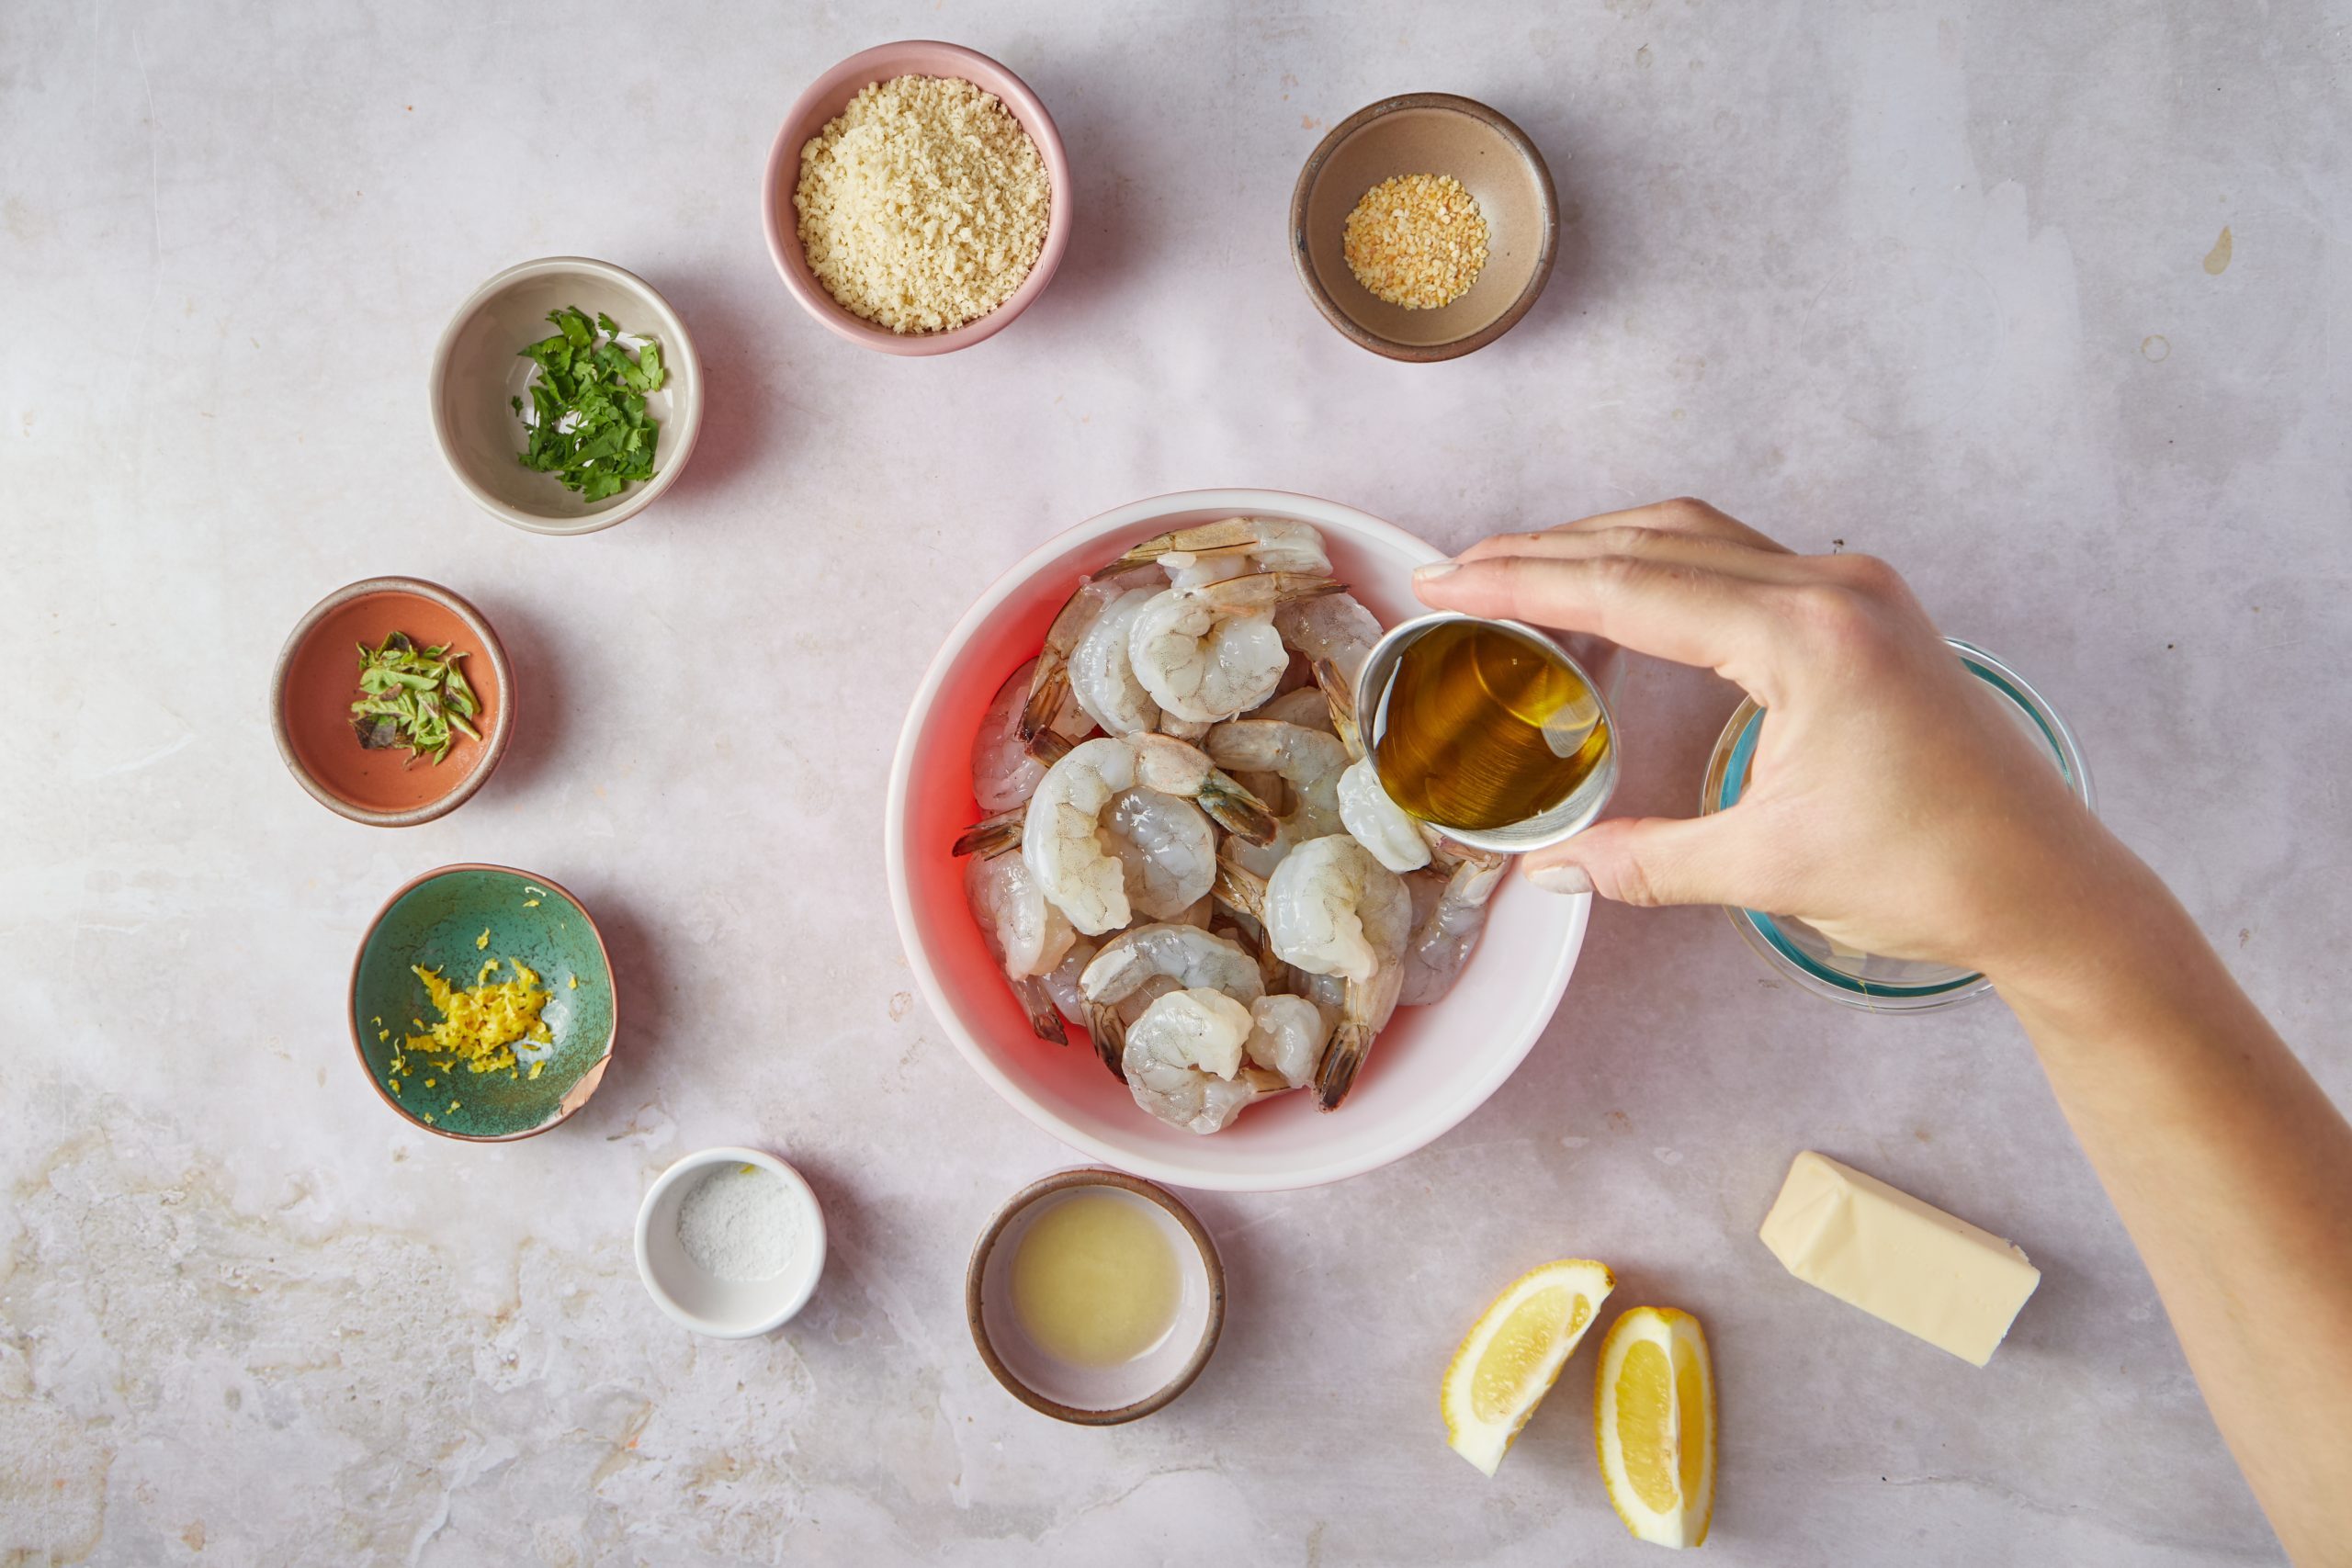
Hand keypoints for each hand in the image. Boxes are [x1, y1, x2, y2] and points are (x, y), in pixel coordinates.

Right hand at [1412, 499, 2128, 981]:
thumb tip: (1546, 871)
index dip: (1524, 583)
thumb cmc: (1930, 874)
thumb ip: (1642, 862)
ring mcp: (1855, 590)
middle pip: (1655, 542)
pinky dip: (1660, 567)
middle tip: (1457, 571)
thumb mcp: (1767, 870)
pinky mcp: (1864, 610)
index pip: (1630, 590)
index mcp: (1807, 638)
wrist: (2049, 885)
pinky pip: (1738, 562)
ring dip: (1601, 547)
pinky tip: (1615, 595)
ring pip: (1696, 538)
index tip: (1447, 581)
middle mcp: (1833, 589)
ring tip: (1516, 573)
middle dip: (1546, 551)